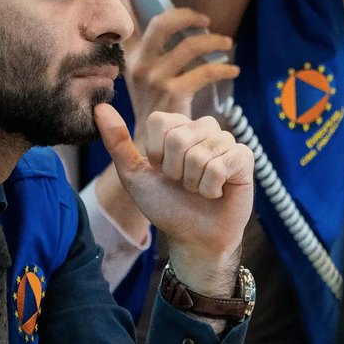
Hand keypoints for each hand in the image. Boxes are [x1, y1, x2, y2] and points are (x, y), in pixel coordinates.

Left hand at [95, 103, 252, 295]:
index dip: (156, 152)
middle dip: (175, 172)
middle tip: (183, 184)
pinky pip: (221, 165)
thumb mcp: (135, 175)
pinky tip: (217, 192)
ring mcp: (226, 141)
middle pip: (179, 137)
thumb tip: (99, 108)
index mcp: (178, 127)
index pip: (160, 121)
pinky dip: (212, 187)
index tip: (162, 171)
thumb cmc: (166, 205)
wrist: (194, 236)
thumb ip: (118, 142)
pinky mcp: (244, 157)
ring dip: (194, 183)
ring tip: (200, 189)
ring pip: (200, 154)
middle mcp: (203, 128)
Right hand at [110, 0, 239, 127]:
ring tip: (227, 44)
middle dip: (188, 16)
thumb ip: (151, 52)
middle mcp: (137, 65)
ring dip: (215, 43)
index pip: (124, 20)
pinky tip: (233, 69)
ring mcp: (154, 79)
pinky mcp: (174, 93)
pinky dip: (224, 68)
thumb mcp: (145, 78)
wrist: (154, 151)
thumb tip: (166, 26)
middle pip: (163, 24)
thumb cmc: (156, 111)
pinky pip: (205, 70)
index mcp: (129, 58)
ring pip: (191, 46)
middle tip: (205, 21)